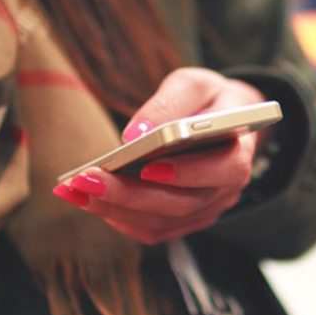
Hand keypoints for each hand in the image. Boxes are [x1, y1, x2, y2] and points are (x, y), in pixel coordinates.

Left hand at [52, 67, 264, 243]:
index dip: (188, 172)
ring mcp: (207, 209)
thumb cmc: (208, 99)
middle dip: (131, 195)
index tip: (148, 167)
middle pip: (182, 204)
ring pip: (163, 222)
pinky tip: (90, 201)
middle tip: (87, 180)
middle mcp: (227, 189)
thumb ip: (170, 102)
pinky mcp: (186, 219)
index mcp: (240, 152)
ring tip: (75, 190)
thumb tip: (135, 134)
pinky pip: (154, 230)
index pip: (224, 170)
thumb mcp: (194, 84)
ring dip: (116, 210)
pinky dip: (121, 219)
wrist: (221, 119)